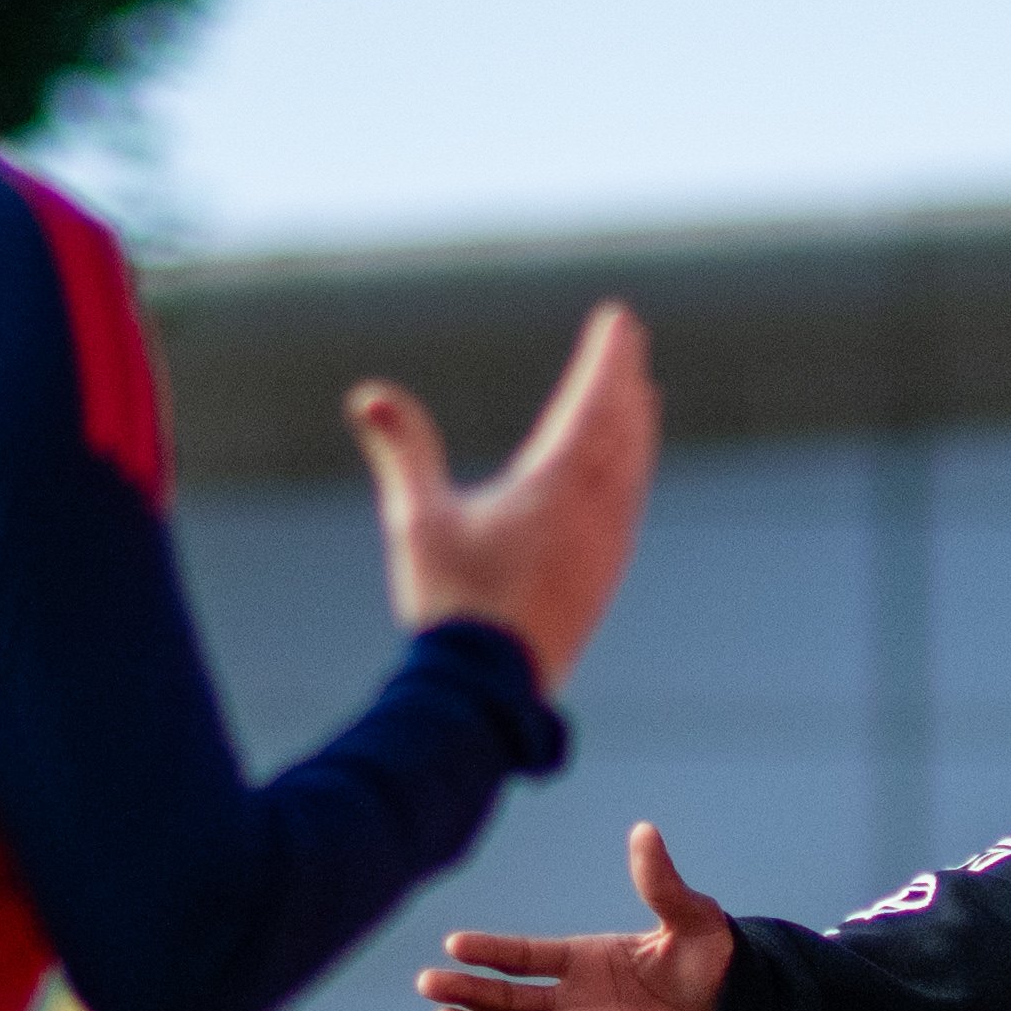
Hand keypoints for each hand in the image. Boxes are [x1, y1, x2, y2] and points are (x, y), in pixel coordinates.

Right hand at [347, 302, 657, 694]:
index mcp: (555, 486)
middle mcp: (595, 510)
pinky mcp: (606, 576)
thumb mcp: (418, 521)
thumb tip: (369, 394)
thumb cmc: (453, 604)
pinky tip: (628, 479)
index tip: (620, 319)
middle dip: (625, 380)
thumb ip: (403, 452)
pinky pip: (630, 507)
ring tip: (641, 397)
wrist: (490, 690)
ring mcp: (607, 545)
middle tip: (632, 342)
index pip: (590, 404)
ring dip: (637, 426)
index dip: (605, 358)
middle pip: (621, 428)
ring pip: (633, 469)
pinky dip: (634, 473)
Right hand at [416, 822, 734, 1010]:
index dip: (490, 951)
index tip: (454, 944)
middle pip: (509, 997)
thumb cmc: (715, 963)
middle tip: (428, 986)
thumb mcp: (689, 916)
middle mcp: (575, 998)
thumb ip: (660, 882)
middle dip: (468, 992)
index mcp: (585, 958)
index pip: (524, 956)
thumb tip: (645, 831)